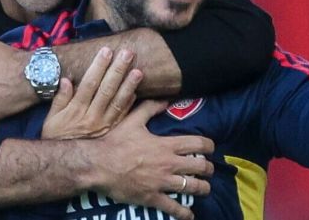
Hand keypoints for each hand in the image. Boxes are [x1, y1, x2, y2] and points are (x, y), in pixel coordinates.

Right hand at [42, 47, 141, 139]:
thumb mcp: (52, 119)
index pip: (90, 83)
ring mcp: (105, 125)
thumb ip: (60, 99)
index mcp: (77, 110)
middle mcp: (93, 117)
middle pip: (107, 89)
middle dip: (118, 70)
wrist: (66, 164)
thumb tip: (66, 80)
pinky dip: (130, 104)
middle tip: (127, 53)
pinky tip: (137, 92)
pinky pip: (123, 116)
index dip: (99, 66)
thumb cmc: (56, 137)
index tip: (106, 51)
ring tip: (138, 71)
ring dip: (129, 86)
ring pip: (119, 102)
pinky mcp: (112, 132)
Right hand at [89, 100, 214, 219]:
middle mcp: (169, 164)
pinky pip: (174, 208)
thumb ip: (151, 108)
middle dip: (208, 169)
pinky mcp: (152, 197)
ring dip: (202, 188)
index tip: (211, 148)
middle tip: (208, 169)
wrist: (98, 164)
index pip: (197, 144)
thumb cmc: (115, 141)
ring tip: (204, 188)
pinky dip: (184, 213)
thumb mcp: (133, 120)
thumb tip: (166, 99)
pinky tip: (189, 215)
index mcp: (166, 145)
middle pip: (200, 167)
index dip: (209, 146)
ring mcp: (162, 183)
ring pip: (192, 187)